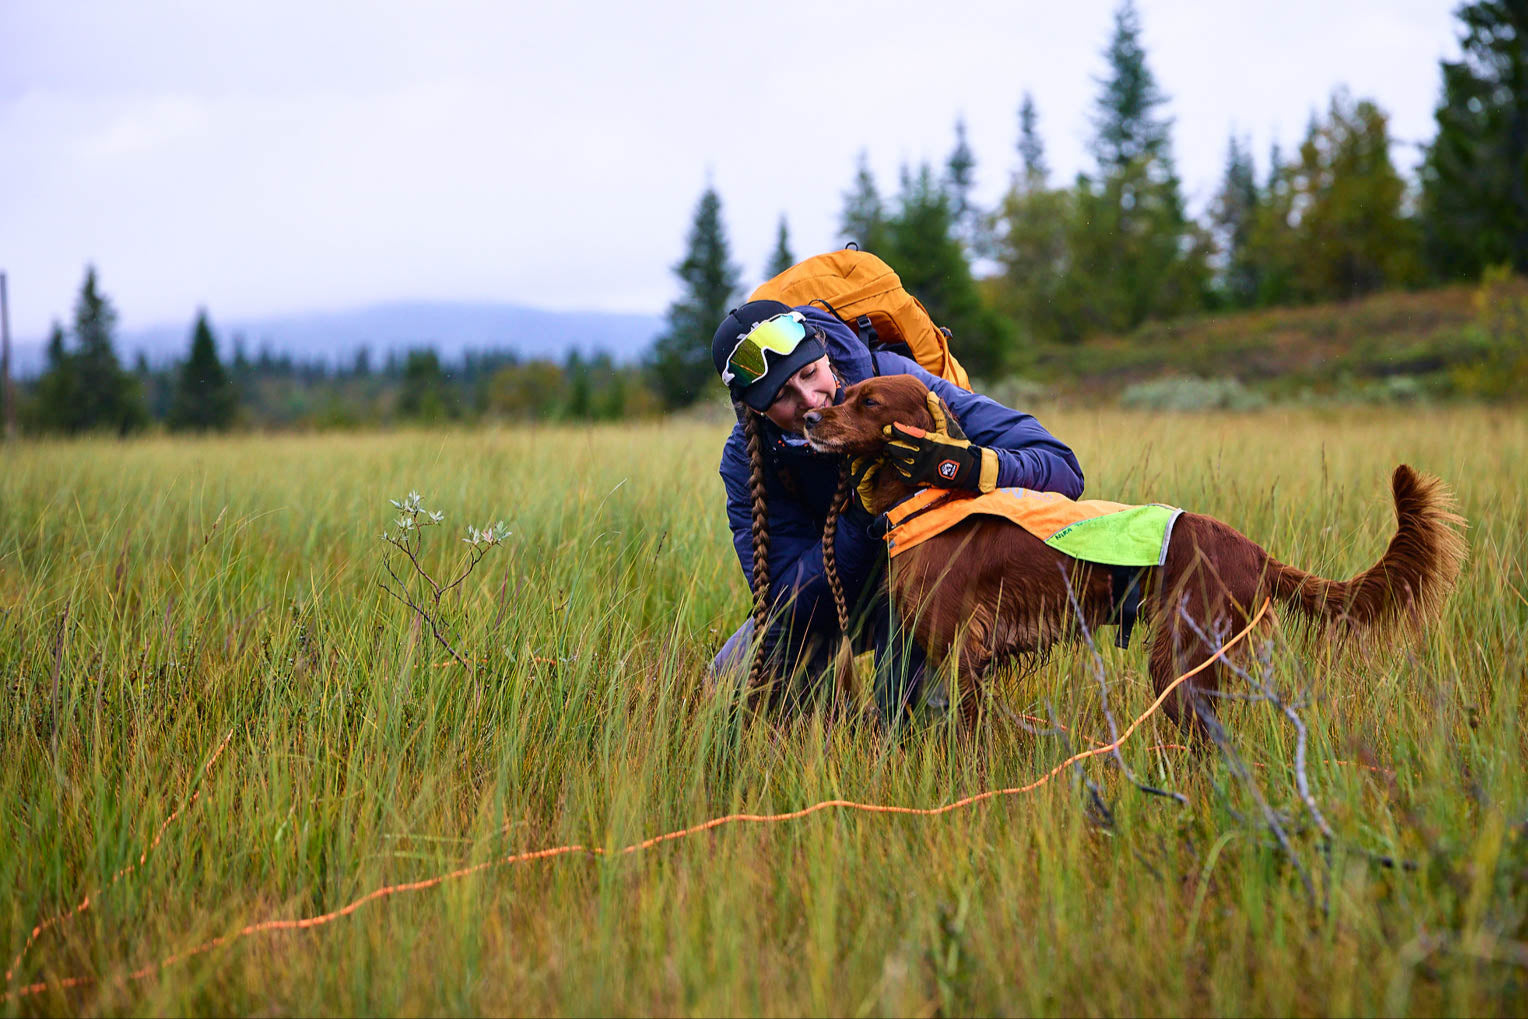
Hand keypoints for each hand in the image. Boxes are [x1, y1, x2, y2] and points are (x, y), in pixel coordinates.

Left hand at [883, 391, 997, 492]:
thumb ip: (938, 411)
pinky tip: (898, 463)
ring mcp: (920, 469)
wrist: (968, 468)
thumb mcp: (949, 427)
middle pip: (896, 448)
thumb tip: (930, 394)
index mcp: (928, 441)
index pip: (904, 433)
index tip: (890, 428)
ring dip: (893, 455)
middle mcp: (922, 455)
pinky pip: (901, 474)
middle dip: (890, 443)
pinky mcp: (920, 479)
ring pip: (897, 461)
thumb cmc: (958, 445)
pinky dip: (897, 468)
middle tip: (886, 440)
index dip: (895, 430)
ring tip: (891, 451)